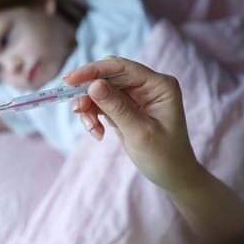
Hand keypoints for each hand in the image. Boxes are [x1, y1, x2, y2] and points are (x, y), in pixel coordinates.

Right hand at [63, 57, 200, 193]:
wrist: (172, 176)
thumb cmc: (165, 156)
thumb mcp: (140, 133)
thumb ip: (117, 108)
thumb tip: (93, 85)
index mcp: (159, 85)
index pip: (122, 68)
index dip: (94, 70)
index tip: (70, 80)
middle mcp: (148, 85)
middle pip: (108, 76)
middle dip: (89, 90)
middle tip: (76, 108)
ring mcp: (136, 95)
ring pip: (101, 89)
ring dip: (90, 107)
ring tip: (92, 128)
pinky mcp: (125, 107)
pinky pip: (101, 103)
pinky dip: (94, 116)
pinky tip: (98, 132)